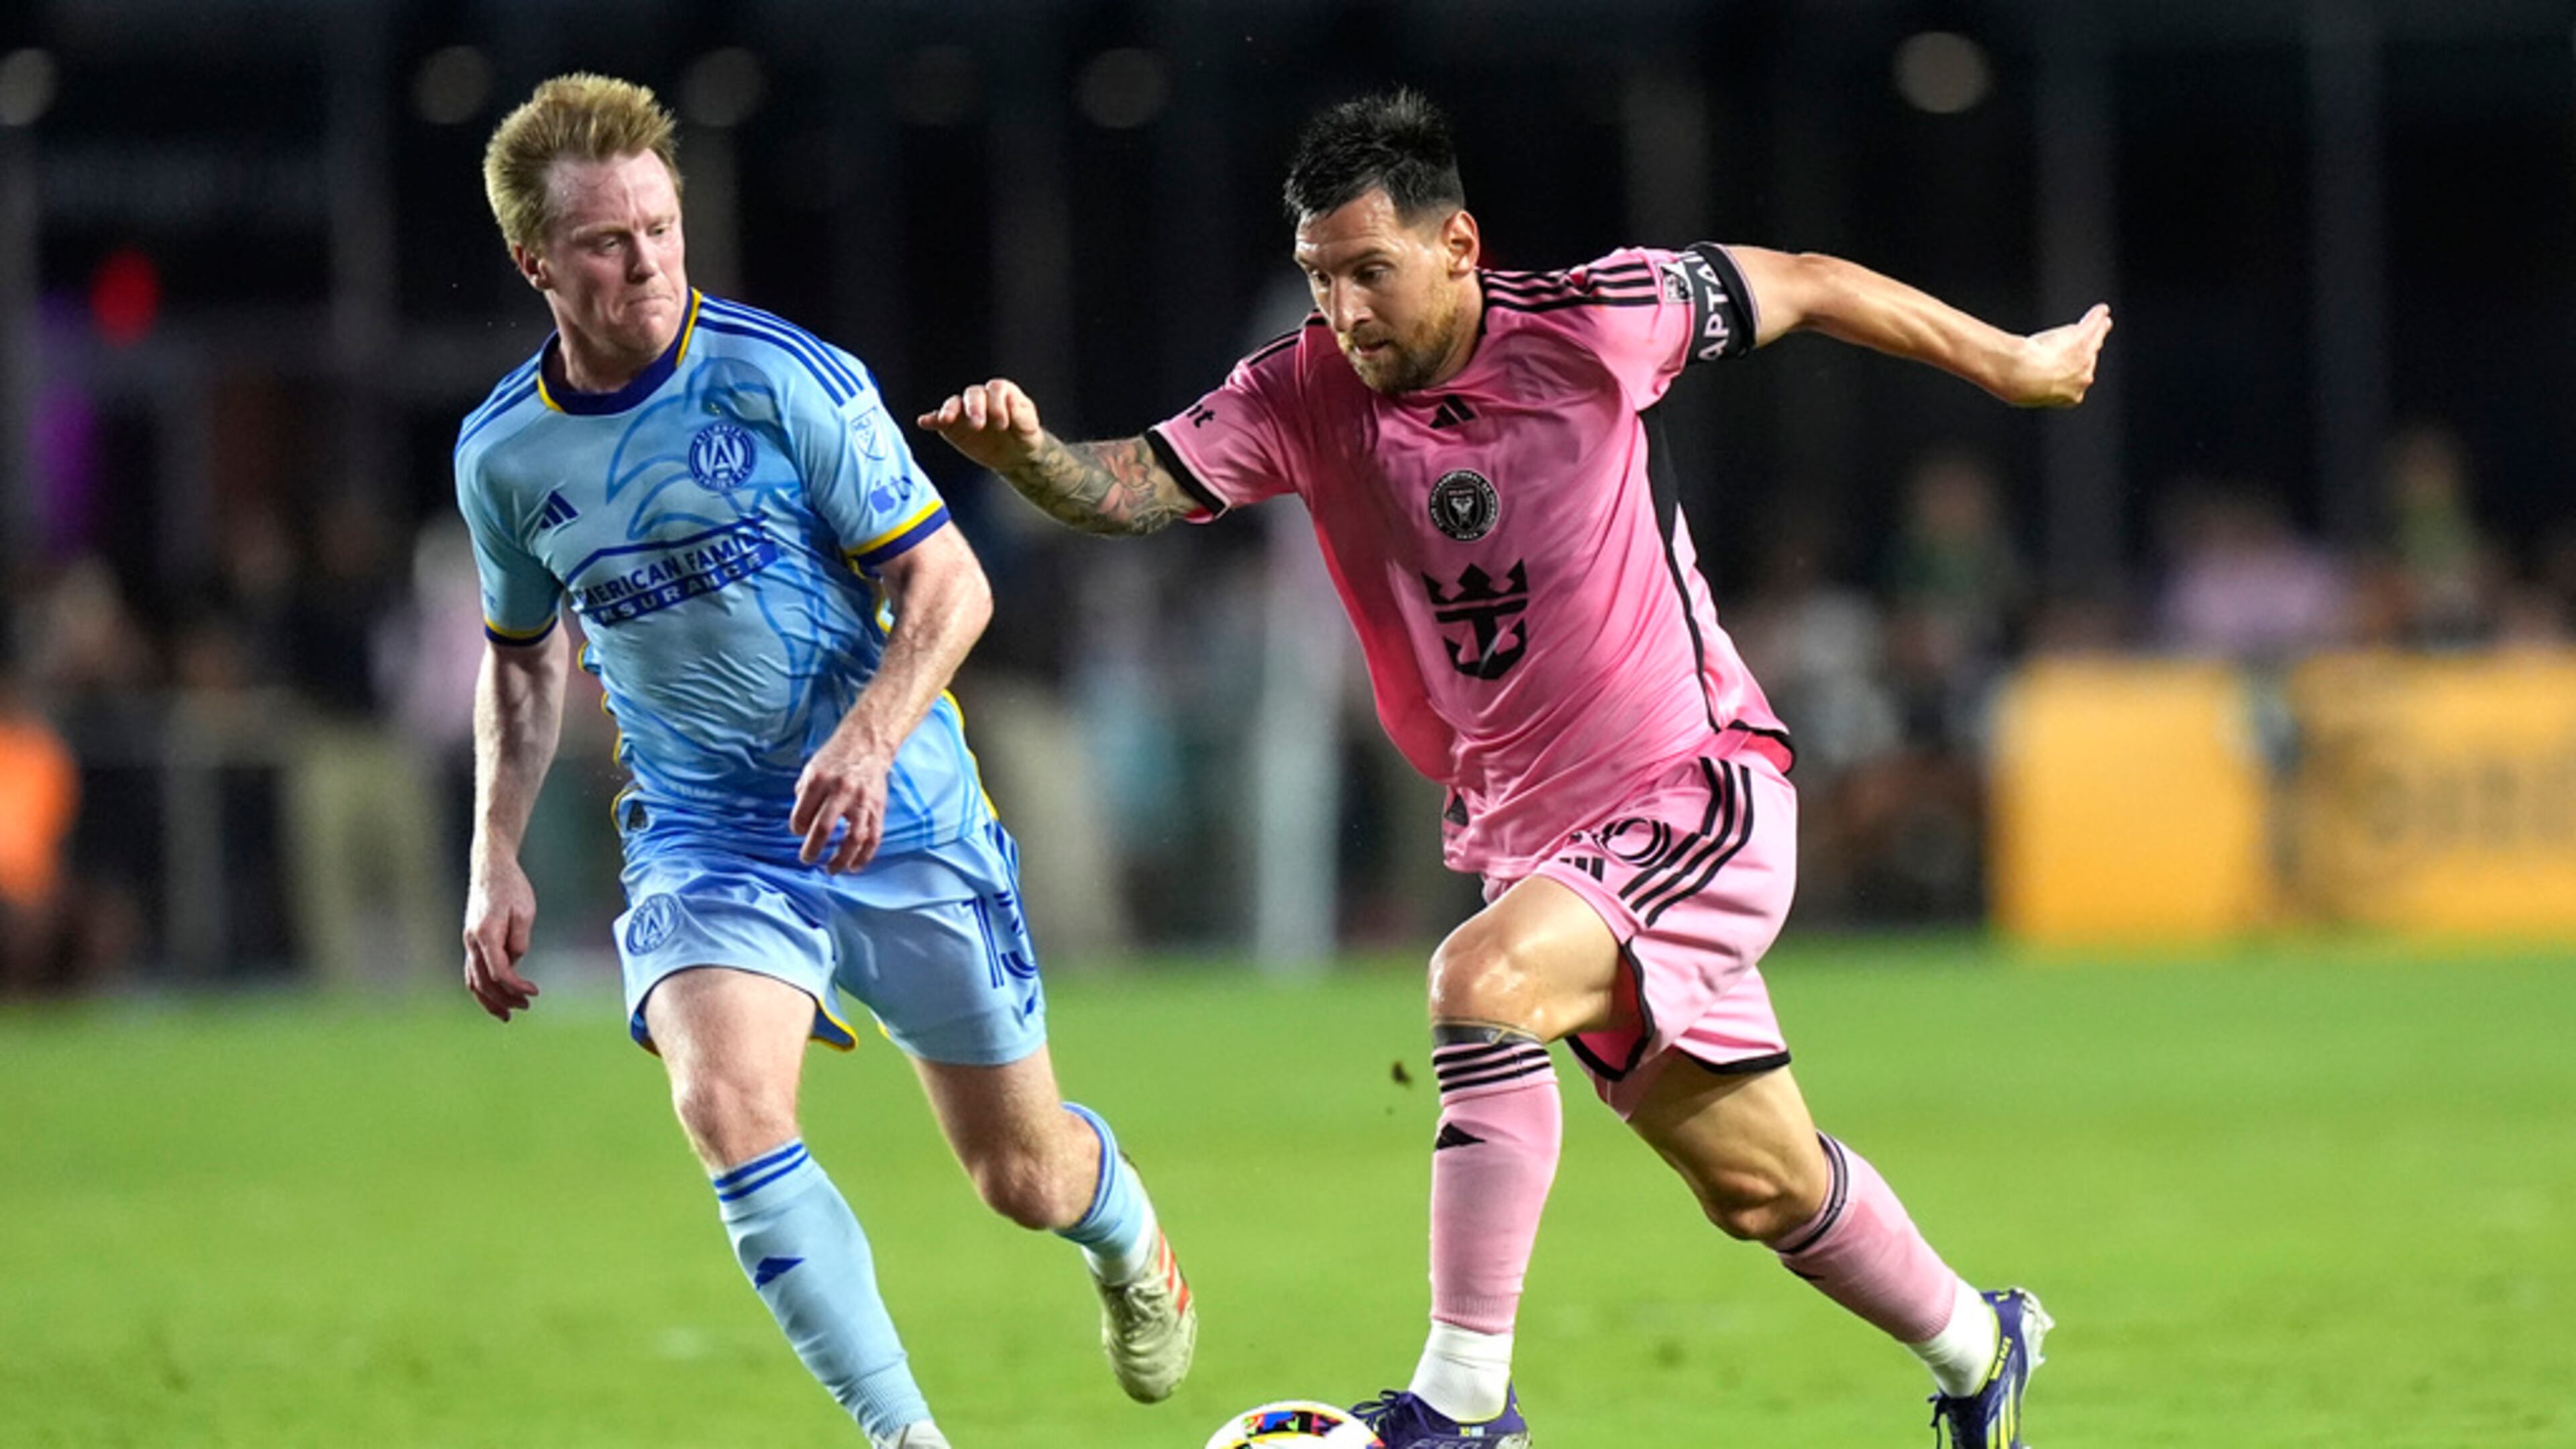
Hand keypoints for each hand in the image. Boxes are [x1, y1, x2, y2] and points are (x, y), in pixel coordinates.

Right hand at [463, 858, 539, 1020]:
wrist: (491, 868)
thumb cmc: (511, 887)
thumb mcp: (524, 912)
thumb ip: (520, 940)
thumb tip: (515, 962)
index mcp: (485, 934)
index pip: (499, 972)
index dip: (517, 986)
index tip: (535, 992)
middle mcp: (472, 941)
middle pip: (483, 982)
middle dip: (504, 999)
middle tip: (526, 1007)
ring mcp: (468, 942)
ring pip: (473, 980)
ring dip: (489, 1000)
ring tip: (507, 1014)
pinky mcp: (472, 941)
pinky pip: (473, 971)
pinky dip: (483, 988)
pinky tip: (496, 997)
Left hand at [791, 724, 893, 872]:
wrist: (868, 744)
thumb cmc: (836, 758)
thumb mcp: (812, 768)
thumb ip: (804, 795)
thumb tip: (801, 825)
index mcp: (819, 780)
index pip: (802, 814)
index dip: (797, 828)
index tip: (799, 832)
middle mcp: (841, 791)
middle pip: (824, 828)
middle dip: (812, 849)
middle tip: (807, 858)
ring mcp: (862, 801)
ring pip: (853, 838)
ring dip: (840, 859)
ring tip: (831, 869)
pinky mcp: (877, 808)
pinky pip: (873, 837)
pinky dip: (864, 856)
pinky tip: (854, 866)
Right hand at [917, 378, 1045, 473]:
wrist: (1016, 455)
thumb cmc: (1025, 435)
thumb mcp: (1029, 427)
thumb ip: (1021, 414)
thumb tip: (1010, 405)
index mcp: (1002, 393)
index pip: (995, 389)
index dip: (997, 405)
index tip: (1003, 425)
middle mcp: (981, 398)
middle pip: (973, 394)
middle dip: (974, 407)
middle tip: (977, 425)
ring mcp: (965, 411)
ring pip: (954, 403)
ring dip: (949, 410)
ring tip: (946, 420)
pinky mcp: (954, 427)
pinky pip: (939, 420)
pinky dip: (931, 420)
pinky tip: (924, 422)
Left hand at [2009, 303, 2113, 407]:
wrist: (2022, 374)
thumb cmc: (2021, 386)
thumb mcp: (2030, 392)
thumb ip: (2036, 387)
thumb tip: (2024, 385)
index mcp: (2072, 396)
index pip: (2078, 379)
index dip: (2073, 369)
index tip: (2069, 363)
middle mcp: (2084, 378)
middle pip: (2088, 360)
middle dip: (2088, 351)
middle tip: (2090, 343)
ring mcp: (2086, 356)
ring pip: (2094, 341)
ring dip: (2097, 330)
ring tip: (2102, 322)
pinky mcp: (2083, 337)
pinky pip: (2093, 324)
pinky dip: (2097, 316)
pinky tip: (2101, 310)